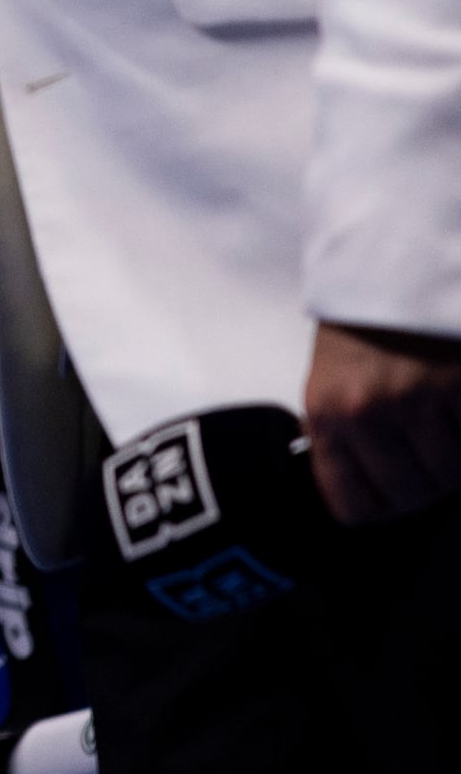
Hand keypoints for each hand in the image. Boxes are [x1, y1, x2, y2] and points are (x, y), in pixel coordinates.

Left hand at [304, 321, 460, 523]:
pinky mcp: (458, 384)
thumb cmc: (359, 330)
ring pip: (452, 475)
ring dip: (456, 460)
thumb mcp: (329, 383)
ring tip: (446, 427)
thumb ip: (342, 438)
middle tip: (429, 458)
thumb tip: (366, 496)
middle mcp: (366, 411)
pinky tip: (456, 404)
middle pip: (411, 496)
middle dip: (426, 486)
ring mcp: (416, 398)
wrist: (390, 265)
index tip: (393, 495)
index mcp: (326, 415)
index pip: (353, 506)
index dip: (380, 507)